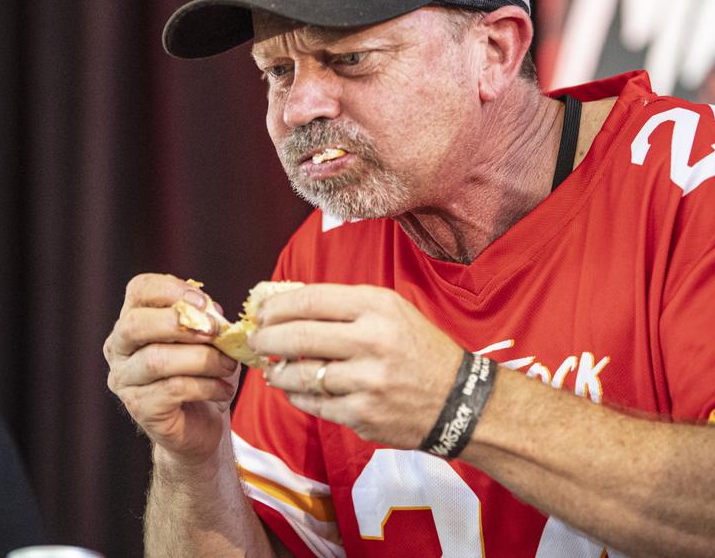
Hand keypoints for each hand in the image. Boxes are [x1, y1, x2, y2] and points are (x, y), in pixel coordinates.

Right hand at [104, 273, 240, 463]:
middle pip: (135, 325)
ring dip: (203, 359)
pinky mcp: (140, 409)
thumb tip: (213, 312)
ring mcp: (125, 380)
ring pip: (157, 360)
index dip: (170, 289)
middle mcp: (118, 348)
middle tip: (216, 332)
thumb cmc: (202, 374)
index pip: (139, 289)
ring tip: (228, 365)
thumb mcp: (208, 340)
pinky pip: (173, 389)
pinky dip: (207, 386)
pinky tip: (224, 389)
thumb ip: (207, 320)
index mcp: (133, 320)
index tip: (204, 303)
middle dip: (180, 324)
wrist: (200, 426)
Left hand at [249, 283, 462, 447]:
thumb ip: (344, 306)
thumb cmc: (418, 349)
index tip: (261, 313)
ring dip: (277, 372)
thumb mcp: (390, 311)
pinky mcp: (363, 414)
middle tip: (255, 340)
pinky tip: (294, 390)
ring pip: (300, 374)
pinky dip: (297, 396)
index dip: (276, 307)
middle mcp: (371, 341)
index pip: (309, 300)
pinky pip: (314, 404)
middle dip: (265, 339)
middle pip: (297, 336)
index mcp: (376, 307)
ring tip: (272, 369)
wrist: (459, 400)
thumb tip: (288, 305)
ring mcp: (366, 381)